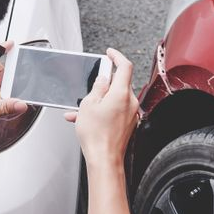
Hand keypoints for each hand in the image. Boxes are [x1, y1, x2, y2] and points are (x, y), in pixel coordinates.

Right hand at [64, 48, 139, 167]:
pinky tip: (87, 118)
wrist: (104, 159)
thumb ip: (97, 87)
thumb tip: (103, 77)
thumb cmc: (96, 136)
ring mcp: (131, 114)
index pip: (125, 66)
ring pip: (115, 98)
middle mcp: (130, 103)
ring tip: (82, 108)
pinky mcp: (128, 124)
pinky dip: (103, 110)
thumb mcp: (89, 105)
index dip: (117, 56)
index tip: (110, 54)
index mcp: (121, 94)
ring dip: (100, 99)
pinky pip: (116, 111)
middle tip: (93, 82)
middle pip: (121, 83)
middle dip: (105, 81)